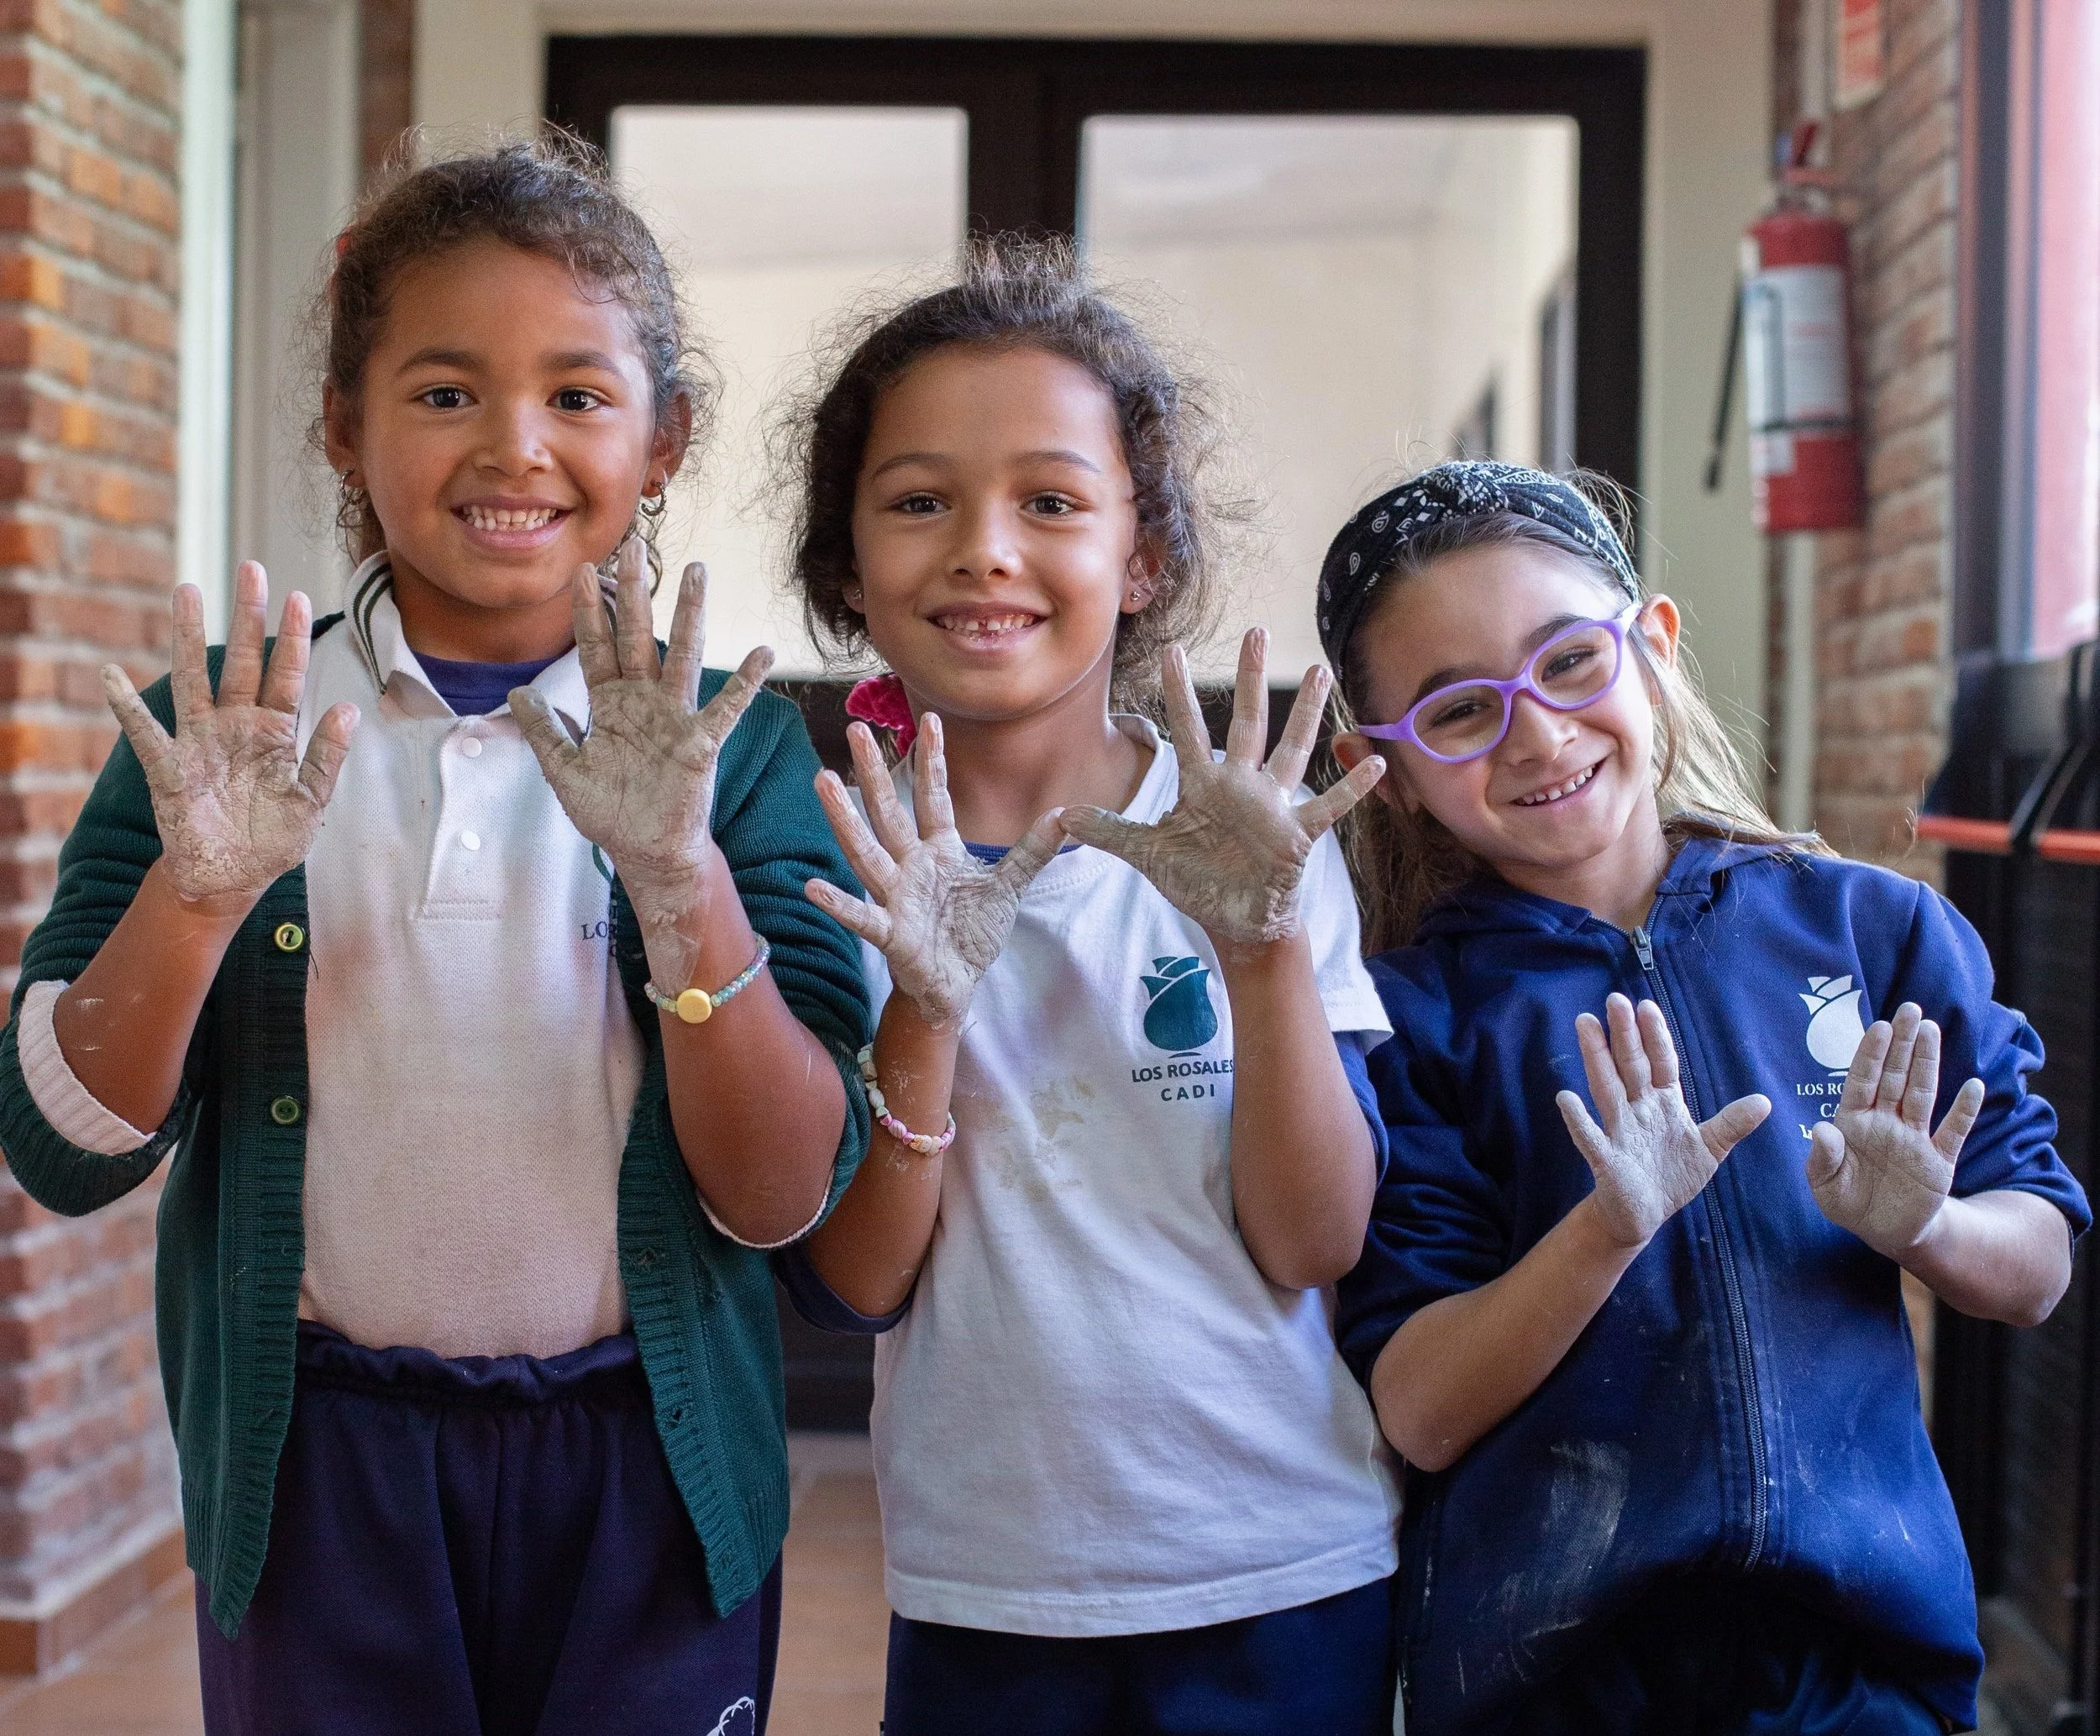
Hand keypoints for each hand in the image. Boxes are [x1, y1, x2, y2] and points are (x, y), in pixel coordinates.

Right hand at [103, 562, 357, 906]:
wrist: (231, 881)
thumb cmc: (271, 839)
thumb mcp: (312, 801)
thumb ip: (327, 756)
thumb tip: (348, 707)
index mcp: (275, 733)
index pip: (287, 675)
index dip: (292, 637)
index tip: (299, 595)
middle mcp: (236, 727)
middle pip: (244, 661)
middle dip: (249, 616)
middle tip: (252, 568)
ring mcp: (201, 742)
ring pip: (196, 679)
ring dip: (190, 636)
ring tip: (187, 591)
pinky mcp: (171, 769)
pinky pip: (147, 733)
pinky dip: (127, 705)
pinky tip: (112, 674)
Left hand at [509, 546, 770, 985]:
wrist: (646, 853)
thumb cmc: (610, 814)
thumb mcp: (564, 773)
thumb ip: (545, 732)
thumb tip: (518, 694)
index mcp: (609, 704)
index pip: (595, 645)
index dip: (588, 608)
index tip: (583, 568)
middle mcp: (642, 700)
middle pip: (636, 634)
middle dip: (634, 590)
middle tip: (634, 544)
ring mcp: (673, 717)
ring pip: (681, 654)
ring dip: (688, 613)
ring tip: (698, 571)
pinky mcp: (700, 743)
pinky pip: (725, 707)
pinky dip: (744, 682)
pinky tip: (760, 653)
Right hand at [805, 714, 1063, 1029]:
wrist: (957, 983)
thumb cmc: (971, 932)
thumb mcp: (1009, 885)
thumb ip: (1032, 851)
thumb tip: (1066, 815)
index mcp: (938, 850)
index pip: (934, 796)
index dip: (933, 759)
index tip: (931, 718)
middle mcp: (910, 866)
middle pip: (889, 811)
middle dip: (873, 771)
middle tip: (854, 728)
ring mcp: (896, 897)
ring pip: (867, 851)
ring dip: (845, 818)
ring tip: (824, 780)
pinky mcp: (891, 934)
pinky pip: (863, 916)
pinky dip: (839, 903)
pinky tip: (814, 887)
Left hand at [1058, 629, 1385, 947]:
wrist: (1234, 921)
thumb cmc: (1196, 881)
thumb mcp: (1148, 854)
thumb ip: (1110, 831)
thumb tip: (1061, 817)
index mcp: (1204, 785)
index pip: (1188, 729)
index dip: (1179, 692)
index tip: (1173, 651)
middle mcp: (1241, 785)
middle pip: (1247, 722)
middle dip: (1250, 679)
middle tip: (1255, 630)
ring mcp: (1272, 806)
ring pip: (1291, 750)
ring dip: (1306, 713)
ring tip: (1320, 671)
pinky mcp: (1297, 835)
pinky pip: (1328, 807)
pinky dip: (1351, 788)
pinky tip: (1375, 760)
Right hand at [1556, 994, 1770, 1248]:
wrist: (1643, 1214)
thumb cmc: (1672, 1175)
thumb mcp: (1709, 1148)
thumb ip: (1732, 1123)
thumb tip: (1765, 1100)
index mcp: (1663, 1103)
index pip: (1660, 1063)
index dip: (1655, 1036)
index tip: (1647, 1006)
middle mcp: (1637, 1110)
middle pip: (1630, 1066)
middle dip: (1624, 1034)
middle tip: (1614, 1000)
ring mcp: (1619, 1132)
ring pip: (1607, 1088)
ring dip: (1596, 1057)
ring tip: (1586, 1024)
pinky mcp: (1607, 1160)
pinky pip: (1591, 1137)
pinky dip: (1578, 1120)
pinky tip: (1565, 1098)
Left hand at [1807, 1001, 1983, 1259]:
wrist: (1884, 1232)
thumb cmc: (1848, 1201)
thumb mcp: (1825, 1186)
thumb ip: (1822, 1158)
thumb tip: (1823, 1129)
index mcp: (1854, 1123)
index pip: (1862, 1081)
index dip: (1870, 1054)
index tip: (1878, 1026)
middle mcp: (1886, 1123)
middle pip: (1895, 1076)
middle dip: (1902, 1044)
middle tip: (1910, 1009)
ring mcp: (1914, 1139)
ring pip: (1922, 1094)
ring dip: (1927, 1063)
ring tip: (1931, 1030)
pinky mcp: (1939, 1161)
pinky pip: (1953, 1132)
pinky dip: (1964, 1110)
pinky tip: (1974, 1085)